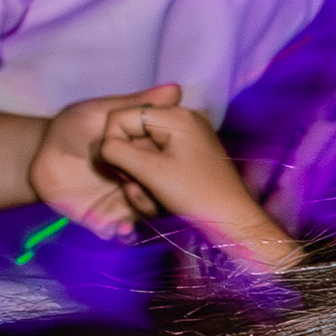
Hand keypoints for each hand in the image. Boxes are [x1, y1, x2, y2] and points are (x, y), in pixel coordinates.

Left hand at [27, 83, 187, 240]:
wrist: (38, 156)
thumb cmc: (71, 129)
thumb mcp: (103, 111)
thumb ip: (137, 104)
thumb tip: (176, 89)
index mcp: (147, 156)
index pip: (173, 164)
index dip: (173, 163)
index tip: (167, 158)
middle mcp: (143, 180)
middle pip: (167, 193)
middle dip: (161, 192)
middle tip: (141, 182)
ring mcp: (127, 202)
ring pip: (149, 213)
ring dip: (145, 211)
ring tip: (130, 201)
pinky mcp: (108, 219)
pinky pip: (124, 231)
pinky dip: (126, 231)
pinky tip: (121, 229)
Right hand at [88, 96, 294, 267]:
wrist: (233, 220)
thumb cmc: (195, 194)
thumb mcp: (151, 171)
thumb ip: (117, 151)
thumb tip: (102, 147)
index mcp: (175, 115)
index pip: (121, 117)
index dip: (112, 143)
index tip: (120, 170)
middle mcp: (182, 119)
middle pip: (132, 133)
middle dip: (128, 163)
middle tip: (136, 187)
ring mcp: (186, 137)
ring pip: (142, 150)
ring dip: (138, 175)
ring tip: (148, 197)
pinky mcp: (188, 155)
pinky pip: (157, 160)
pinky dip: (152, 178)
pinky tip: (157, 198)